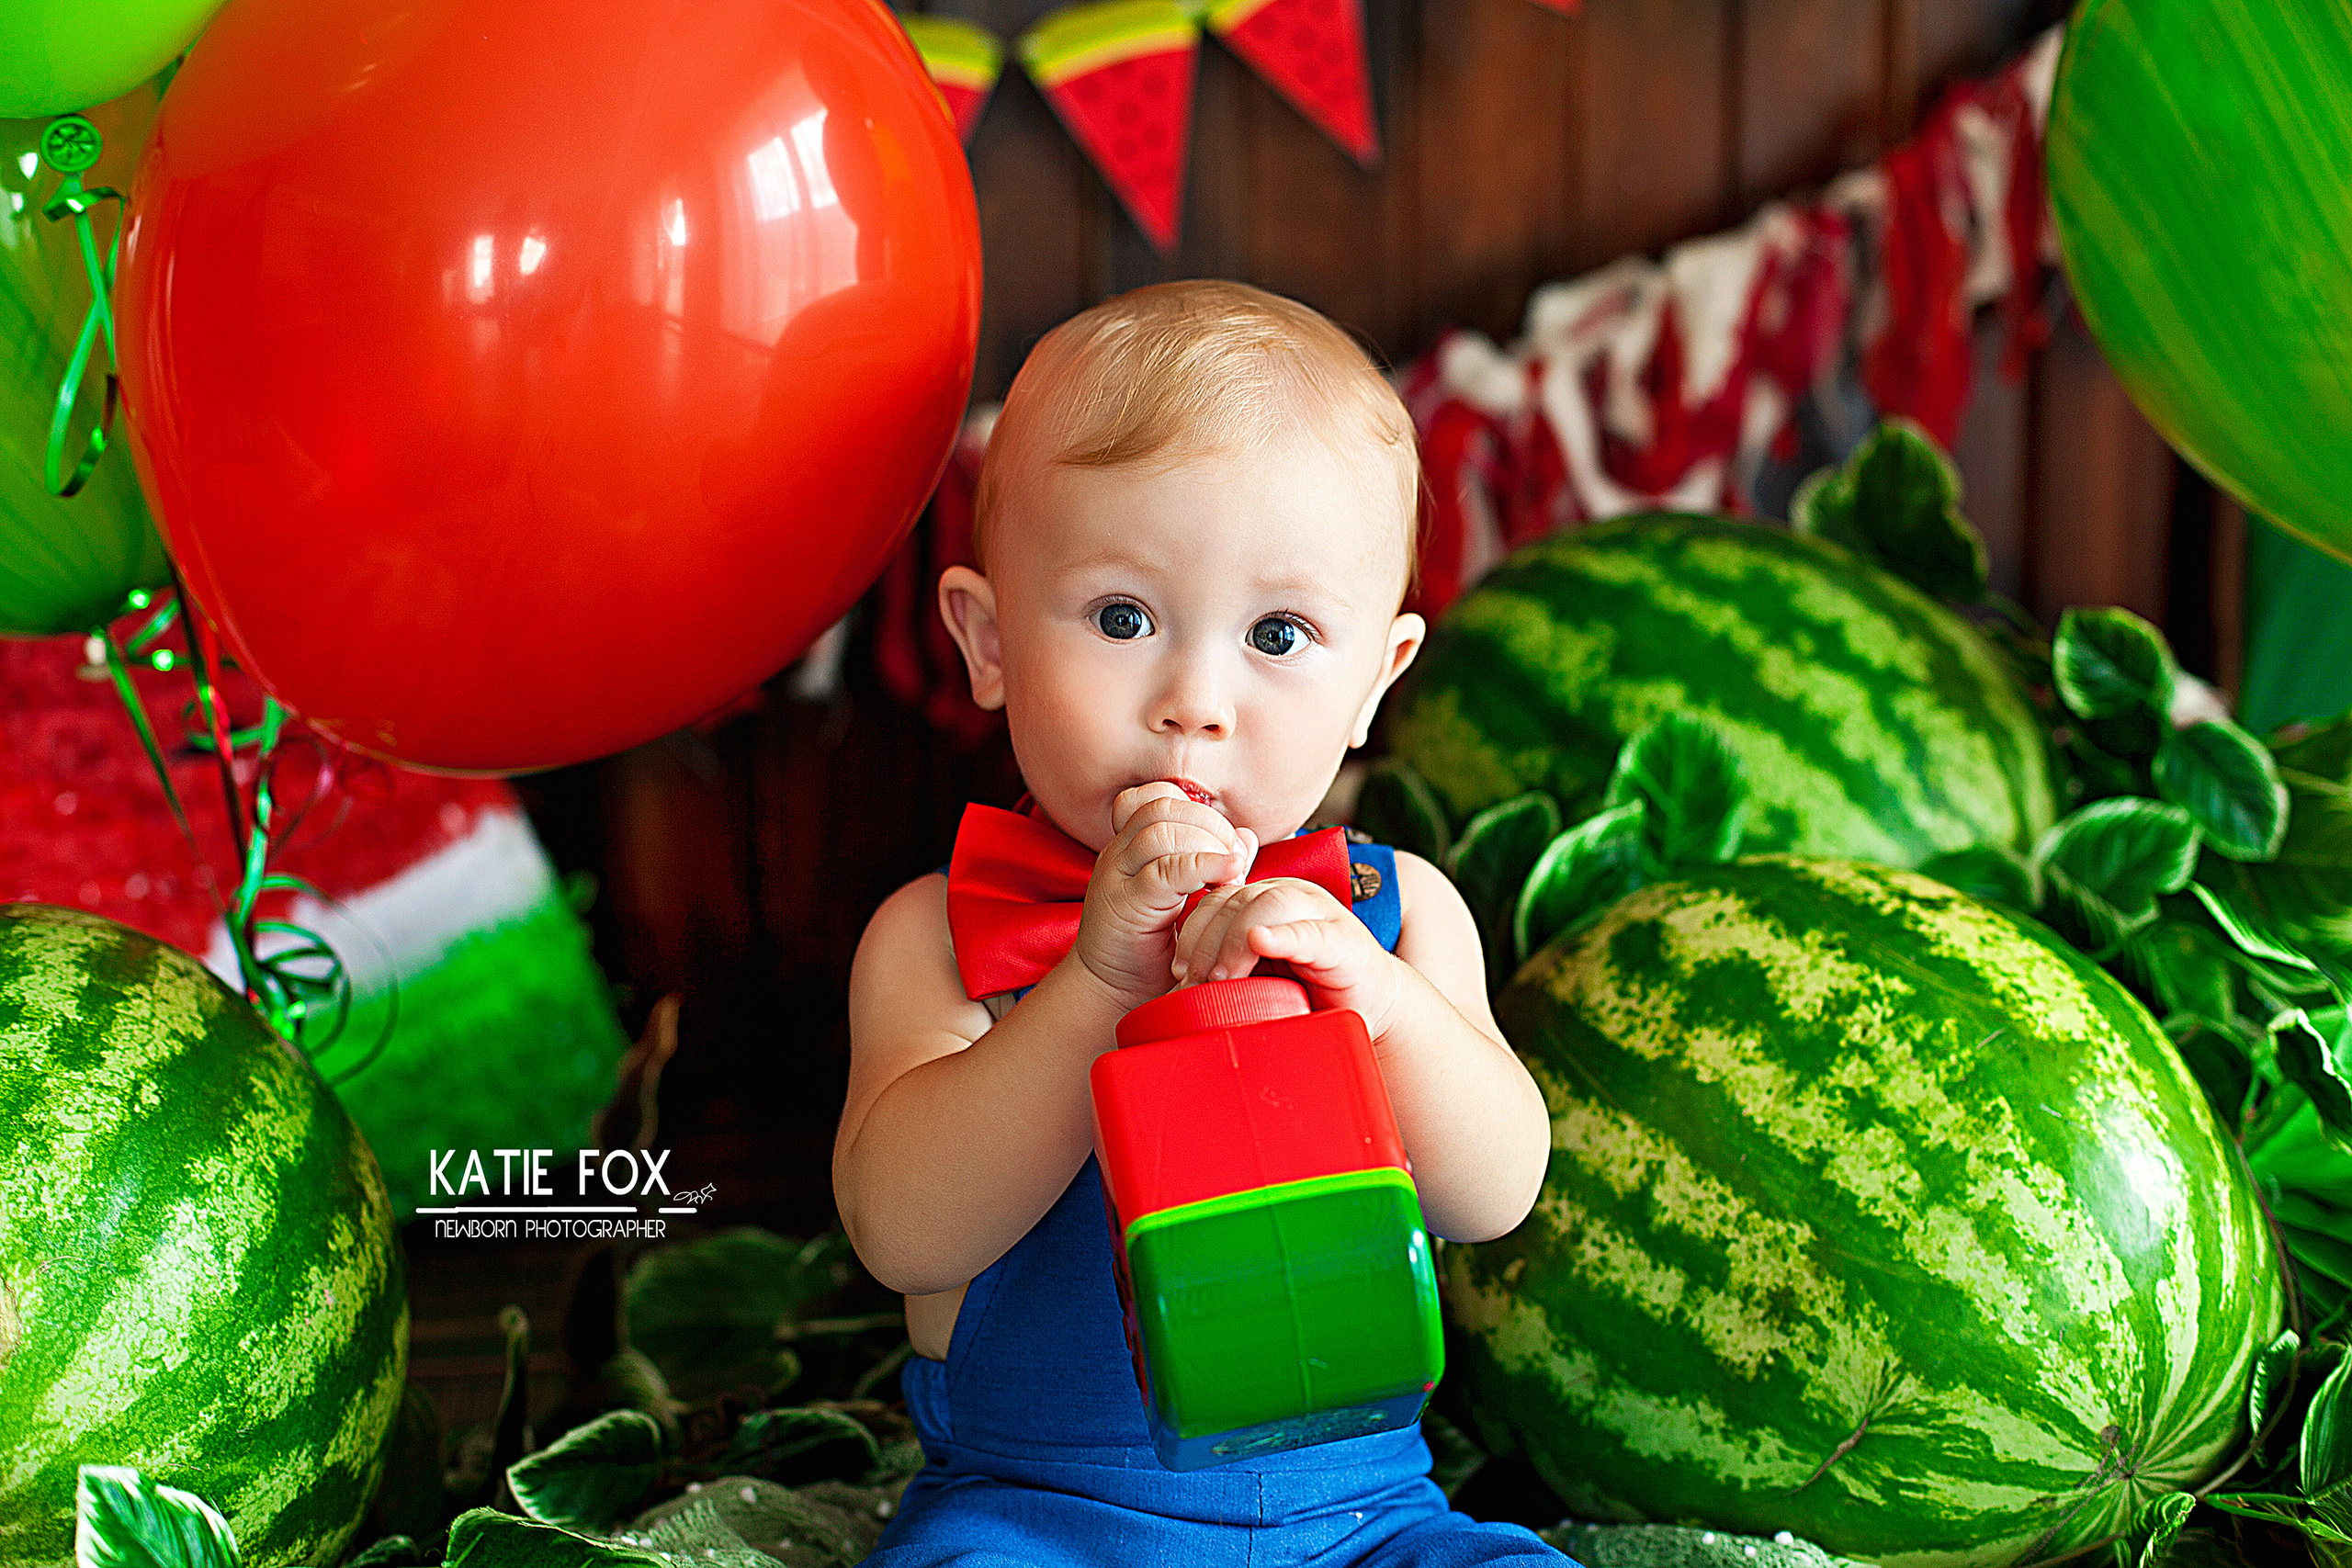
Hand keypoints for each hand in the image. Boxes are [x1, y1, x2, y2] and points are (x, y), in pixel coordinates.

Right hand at [1069, 783, 1258, 1007]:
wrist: (1114, 996)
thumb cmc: (1154, 951)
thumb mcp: (1187, 899)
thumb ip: (1214, 865)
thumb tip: (1247, 837)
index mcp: (1129, 848)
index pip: (1159, 799)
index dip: (1198, 810)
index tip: (1225, 844)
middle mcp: (1117, 855)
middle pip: (1163, 808)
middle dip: (1210, 824)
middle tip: (1236, 858)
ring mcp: (1116, 877)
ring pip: (1162, 830)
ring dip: (1208, 843)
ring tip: (1232, 872)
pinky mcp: (1124, 903)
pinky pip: (1166, 870)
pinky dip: (1204, 866)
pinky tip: (1229, 877)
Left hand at [1172, 876, 1401, 1038]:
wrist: (1372, 1008)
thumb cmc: (1308, 992)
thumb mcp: (1259, 974)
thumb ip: (1227, 963)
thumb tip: (1176, 985)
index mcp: (1267, 899)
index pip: (1219, 898)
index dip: (1194, 930)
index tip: (1179, 971)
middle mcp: (1293, 896)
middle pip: (1238, 900)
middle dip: (1208, 942)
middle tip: (1194, 983)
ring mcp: (1322, 914)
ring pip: (1269, 905)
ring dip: (1237, 943)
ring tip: (1221, 979)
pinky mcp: (1346, 940)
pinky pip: (1312, 932)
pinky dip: (1284, 935)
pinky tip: (1263, 943)